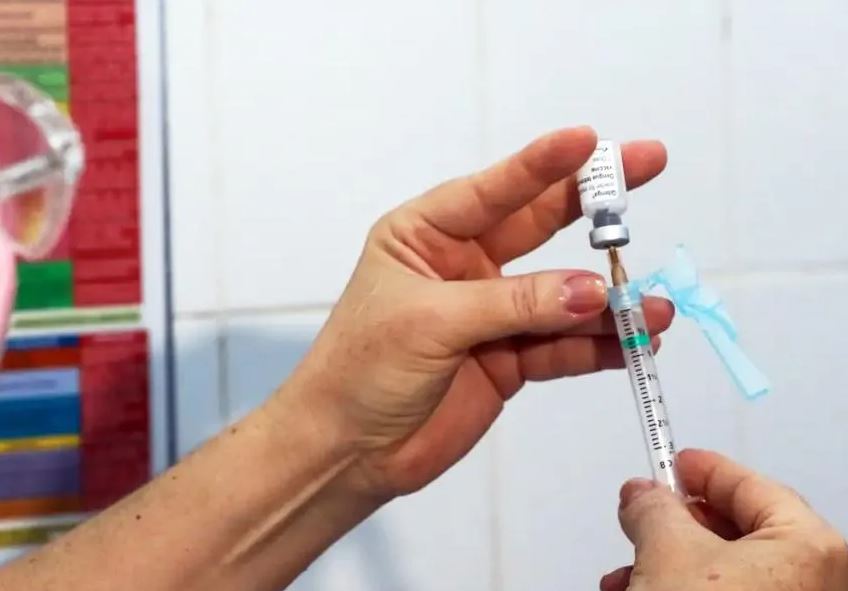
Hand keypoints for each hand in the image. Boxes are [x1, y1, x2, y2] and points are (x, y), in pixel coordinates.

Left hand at [278, 126, 670, 497]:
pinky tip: (633, 345)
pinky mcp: (508, 360)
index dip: (543, 165)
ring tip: (652, 306)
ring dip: (608, 300)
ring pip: (560, 295)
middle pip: (538, 225)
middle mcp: (463, 265)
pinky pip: (561, 348)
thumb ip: (513, 304)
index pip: (492, 191)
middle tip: (647, 168)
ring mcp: (490, 313)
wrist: (347, 450)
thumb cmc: (360, 369)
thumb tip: (592, 291)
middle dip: (593, 205)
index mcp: (425, 235)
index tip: (590, 140)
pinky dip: (597, 348)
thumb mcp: (430, 322)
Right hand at [601, 449, 847, 590]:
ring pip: (730, 575)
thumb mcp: (666, 552)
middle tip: (645, 515)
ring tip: (628, 572)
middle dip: (679, 527)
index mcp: (812, 550)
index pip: (753, 486)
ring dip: (671, 565)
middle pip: (741, 534)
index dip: (705, 470)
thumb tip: (643, 495)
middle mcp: (820, 586)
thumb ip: (654, 509)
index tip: (675, 463)